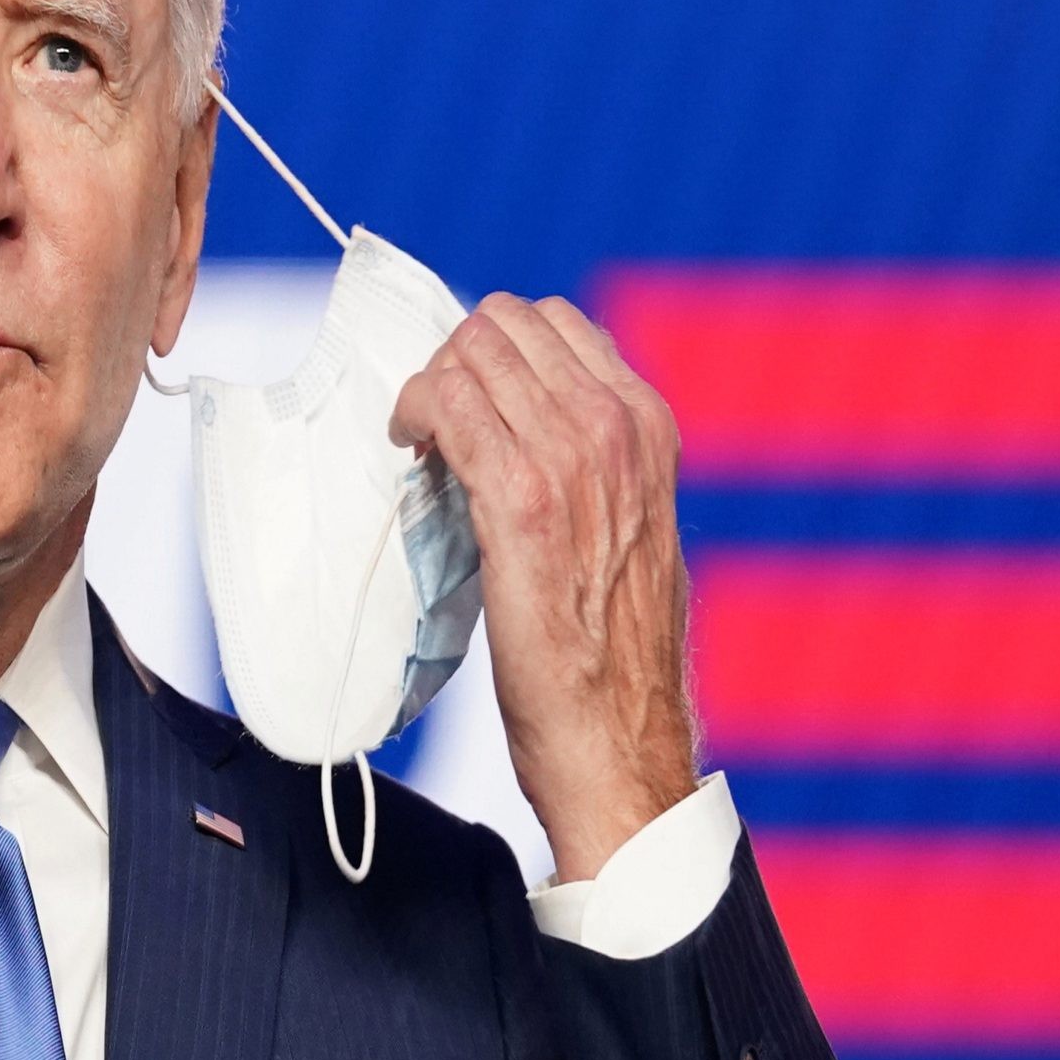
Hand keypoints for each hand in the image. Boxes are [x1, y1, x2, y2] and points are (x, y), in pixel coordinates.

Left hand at [391, 293, 697, 881]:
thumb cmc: (613, 652)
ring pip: (471, 353)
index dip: (495, 353)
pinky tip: (409, 446)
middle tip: (436, 420)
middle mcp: (618, 427)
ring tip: (423, 438)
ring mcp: (572, 456)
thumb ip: (597, 466)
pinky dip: (415, 412)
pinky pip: (447, 404)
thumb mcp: (630, 528)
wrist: (618, 736)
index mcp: (650, 427)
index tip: (471, 400)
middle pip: (505, 324)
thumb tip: (527, 429)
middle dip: (456, 360)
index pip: (555, 323)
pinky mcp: (519, 498)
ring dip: (432, 386)